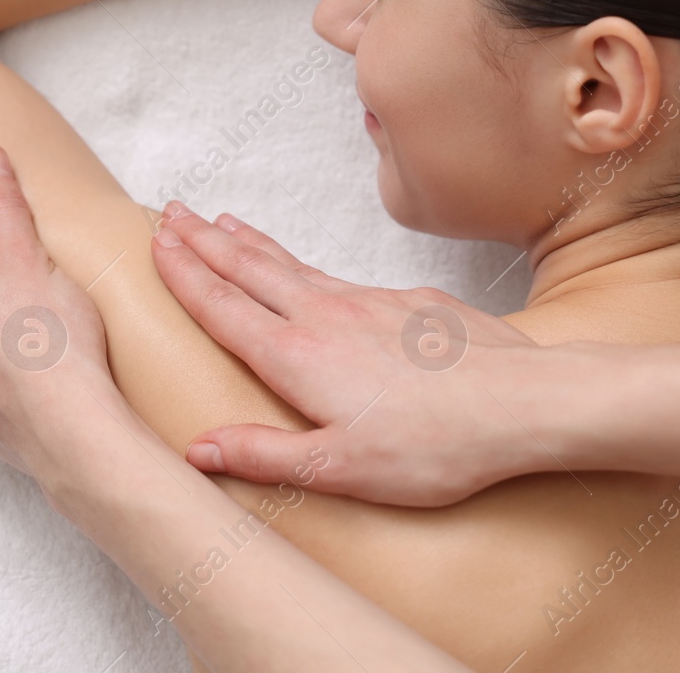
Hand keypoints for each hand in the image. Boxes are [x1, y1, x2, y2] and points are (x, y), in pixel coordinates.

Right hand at [149, 201, 548, 506]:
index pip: (224, 307)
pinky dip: (303, 262)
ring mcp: (368, 302)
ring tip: (222, 222)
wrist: (523, 401)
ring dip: (250, 243)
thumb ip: (264, 455)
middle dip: (205, 242)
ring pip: (293, 265)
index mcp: (298, 357)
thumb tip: (196, 449)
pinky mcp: (407, 301)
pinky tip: (305, 270)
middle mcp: (325, 316)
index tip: (156, 243)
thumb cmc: (436, 446)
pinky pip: (337, 274)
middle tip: (171, 212)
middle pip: (250, 270)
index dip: (185, 274)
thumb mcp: (340, 469)